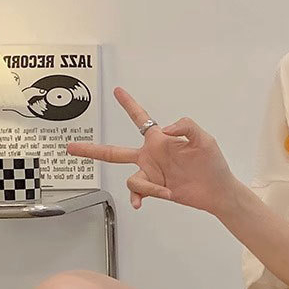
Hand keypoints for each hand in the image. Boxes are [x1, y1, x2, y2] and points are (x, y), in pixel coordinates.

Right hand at [66, 87, 236, 215]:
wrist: (217, 191)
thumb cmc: (212, 163)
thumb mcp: (203, 139)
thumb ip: (186, 126)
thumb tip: (164, 129)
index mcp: (160, 139)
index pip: (140, 118)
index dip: (128, 104)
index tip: (117, 91)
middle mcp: (151, 155)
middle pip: (115, 151)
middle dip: (92, 150)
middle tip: (71, 147)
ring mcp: (151, 173)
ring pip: (131, 178)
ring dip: (149, 187)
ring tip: (168, 190)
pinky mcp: (154, 189)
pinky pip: (138, 191)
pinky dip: (146, 195)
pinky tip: (157, 197)